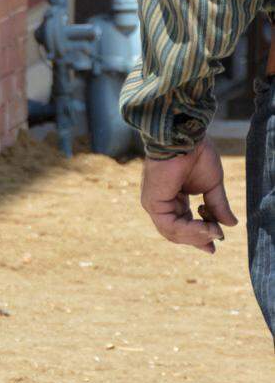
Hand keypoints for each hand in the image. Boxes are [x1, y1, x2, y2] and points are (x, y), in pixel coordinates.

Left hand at [139, 139, 238, 254]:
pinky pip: (170, 226)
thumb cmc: (196, 153)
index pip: (182, 223)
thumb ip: (217, 206)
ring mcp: (154, 202)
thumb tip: (230, 225)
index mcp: (173, 196)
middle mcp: (161, 201)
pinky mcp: (152, 202)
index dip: (198, 235)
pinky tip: (206, 228)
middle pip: (177, 231)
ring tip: (214, 233)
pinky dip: (190, 230)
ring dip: (196, 236)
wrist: (186, 137)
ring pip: (173, 232)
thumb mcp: (212, 185)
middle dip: (197, 240)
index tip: (214, 245)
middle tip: (213, 245)